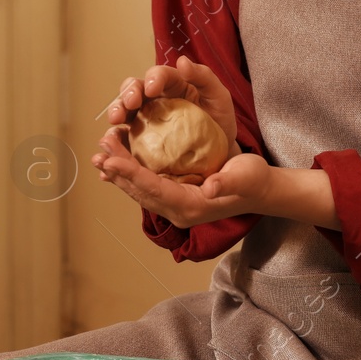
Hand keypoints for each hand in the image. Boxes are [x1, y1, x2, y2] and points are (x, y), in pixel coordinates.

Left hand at [92, 125, 272, 227]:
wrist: (260, 191)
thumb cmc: (253, 181)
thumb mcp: (244, 177)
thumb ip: (226, 183)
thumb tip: (211, 187)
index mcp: (191, 206)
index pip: (154, 189)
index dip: (130, 174)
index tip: (110, 159)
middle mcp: (178, 210)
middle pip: (140, 190)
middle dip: (118, 170)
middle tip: (100, 148)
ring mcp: (175, 206)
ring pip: (139, 190)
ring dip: (119, 173)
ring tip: (100, 155)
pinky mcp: (175, 197)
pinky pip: (146, 187)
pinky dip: (129, 175)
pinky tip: (116, 164)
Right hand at [105, 55, 236, 141]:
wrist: (220, 154)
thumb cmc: (219, 121)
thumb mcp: (219, 97)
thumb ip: (204, 77)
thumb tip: (182, 61)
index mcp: (172, 83)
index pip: (158, 74)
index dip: (153, 78)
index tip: (152, 88)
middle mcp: (154, 98)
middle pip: (134, 88)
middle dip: (128, 93)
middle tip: (129, 104)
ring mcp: (145, 117)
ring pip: (124, 109)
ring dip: (116, 111)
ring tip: (115, 121)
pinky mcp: (139, 139)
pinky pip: (123, 136)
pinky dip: (115, 138)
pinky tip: (113, 142)